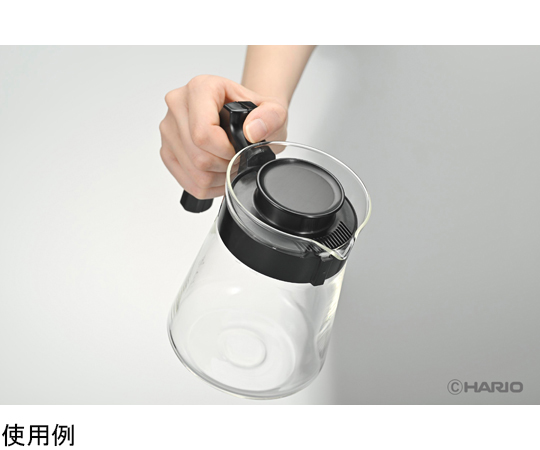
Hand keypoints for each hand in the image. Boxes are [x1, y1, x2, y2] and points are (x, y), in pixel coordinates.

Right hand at [159, 75, 287, 198]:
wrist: (246, 118)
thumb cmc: (255, 113)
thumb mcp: (275, 111)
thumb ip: (271, 117)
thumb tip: (252, 131)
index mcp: (200, 88)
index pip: (202, 133)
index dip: (225, 151)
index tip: (239, 151)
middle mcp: (178, 105)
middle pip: (197, 156)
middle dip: (224, 166)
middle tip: (238, 160)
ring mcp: (169, 129)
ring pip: (192, 171)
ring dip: (217, 177)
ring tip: (229, 165)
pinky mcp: (167, 150)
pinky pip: (185, 181)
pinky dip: (206, 185)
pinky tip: (218, 174)